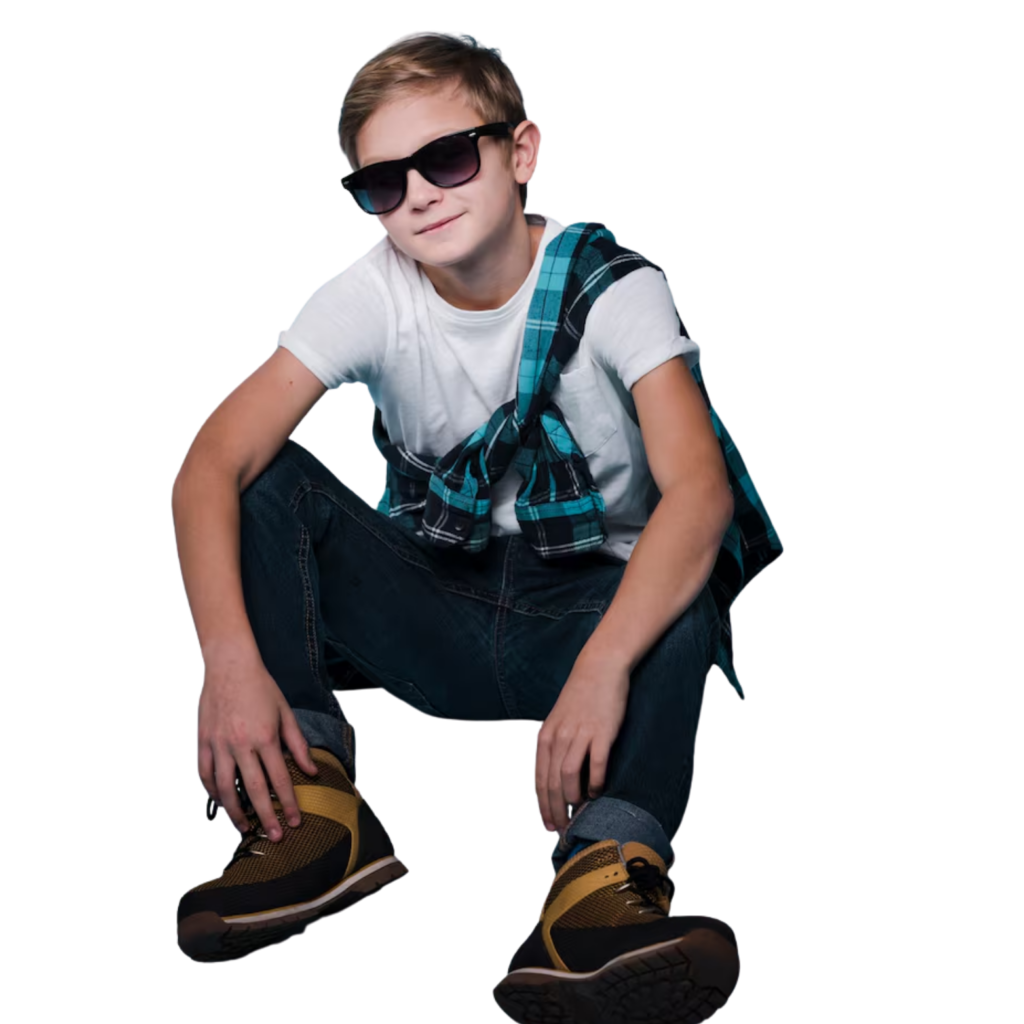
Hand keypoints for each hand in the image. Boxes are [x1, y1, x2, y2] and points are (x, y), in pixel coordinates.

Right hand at [196, 652, 318, 841]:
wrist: (229, 665)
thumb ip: (298, 743)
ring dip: (234, 813)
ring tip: (244, 829)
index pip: (280, 778)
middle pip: (253, 790)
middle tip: (275, 837)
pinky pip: (203, 774)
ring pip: (224, 788)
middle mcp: (242, 744)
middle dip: (265, 817)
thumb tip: (311, 771)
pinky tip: (219, 803)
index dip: (288, 803)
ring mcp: (219, 744)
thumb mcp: (285, 712)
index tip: (295, 821)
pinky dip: (210, 792)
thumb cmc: (261, 687)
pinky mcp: (202, 741)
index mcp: (266, 737)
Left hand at [534, 652, 628, 833]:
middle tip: (562, 829)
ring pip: (568, 776)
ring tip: (579, 812)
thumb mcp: (558, 722)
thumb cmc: (580, 698)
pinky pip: (596, 764)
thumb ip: (555, 748)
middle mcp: (558, 736)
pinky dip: (595, 783)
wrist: (599, 668)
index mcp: (545, 736)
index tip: (547, 826)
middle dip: (555, 810)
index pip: (538, 779)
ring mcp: (579, 733)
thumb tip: (554, 781)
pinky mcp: (601, 732)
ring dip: (572, 800)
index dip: (541, 806)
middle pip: (551, 783)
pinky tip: (597, 793)